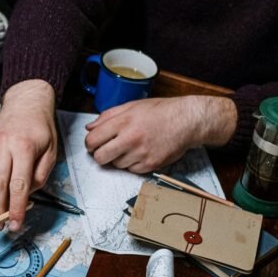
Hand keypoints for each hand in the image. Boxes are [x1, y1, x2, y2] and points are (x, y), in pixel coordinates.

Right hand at [0, 80, 57, 231]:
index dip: (15, 209)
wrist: (24, 103)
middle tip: (0, 226)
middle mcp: (3, 146)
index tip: (14, 225)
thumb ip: (39, 177)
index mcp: (25, 148)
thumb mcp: (51, 152)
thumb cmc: (40, 130)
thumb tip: (24, 197)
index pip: (18, 185)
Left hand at [84, 95, 237, 172]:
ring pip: (116, 165)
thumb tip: (90, 127)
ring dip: (118, 158)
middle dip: (99, 155)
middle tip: (105, 150)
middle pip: (100, 157)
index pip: (93, 140)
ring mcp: (141, 153)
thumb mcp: (132, 106)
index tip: (93, 144)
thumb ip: (108, 116)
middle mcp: (131, 138)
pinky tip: (140, 153)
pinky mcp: (150, 165)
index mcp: (123, 122)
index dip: (90, 144)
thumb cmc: (161, 111)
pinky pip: (131, 170)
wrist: (187, 121)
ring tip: (130, 147)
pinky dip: (132, 164)